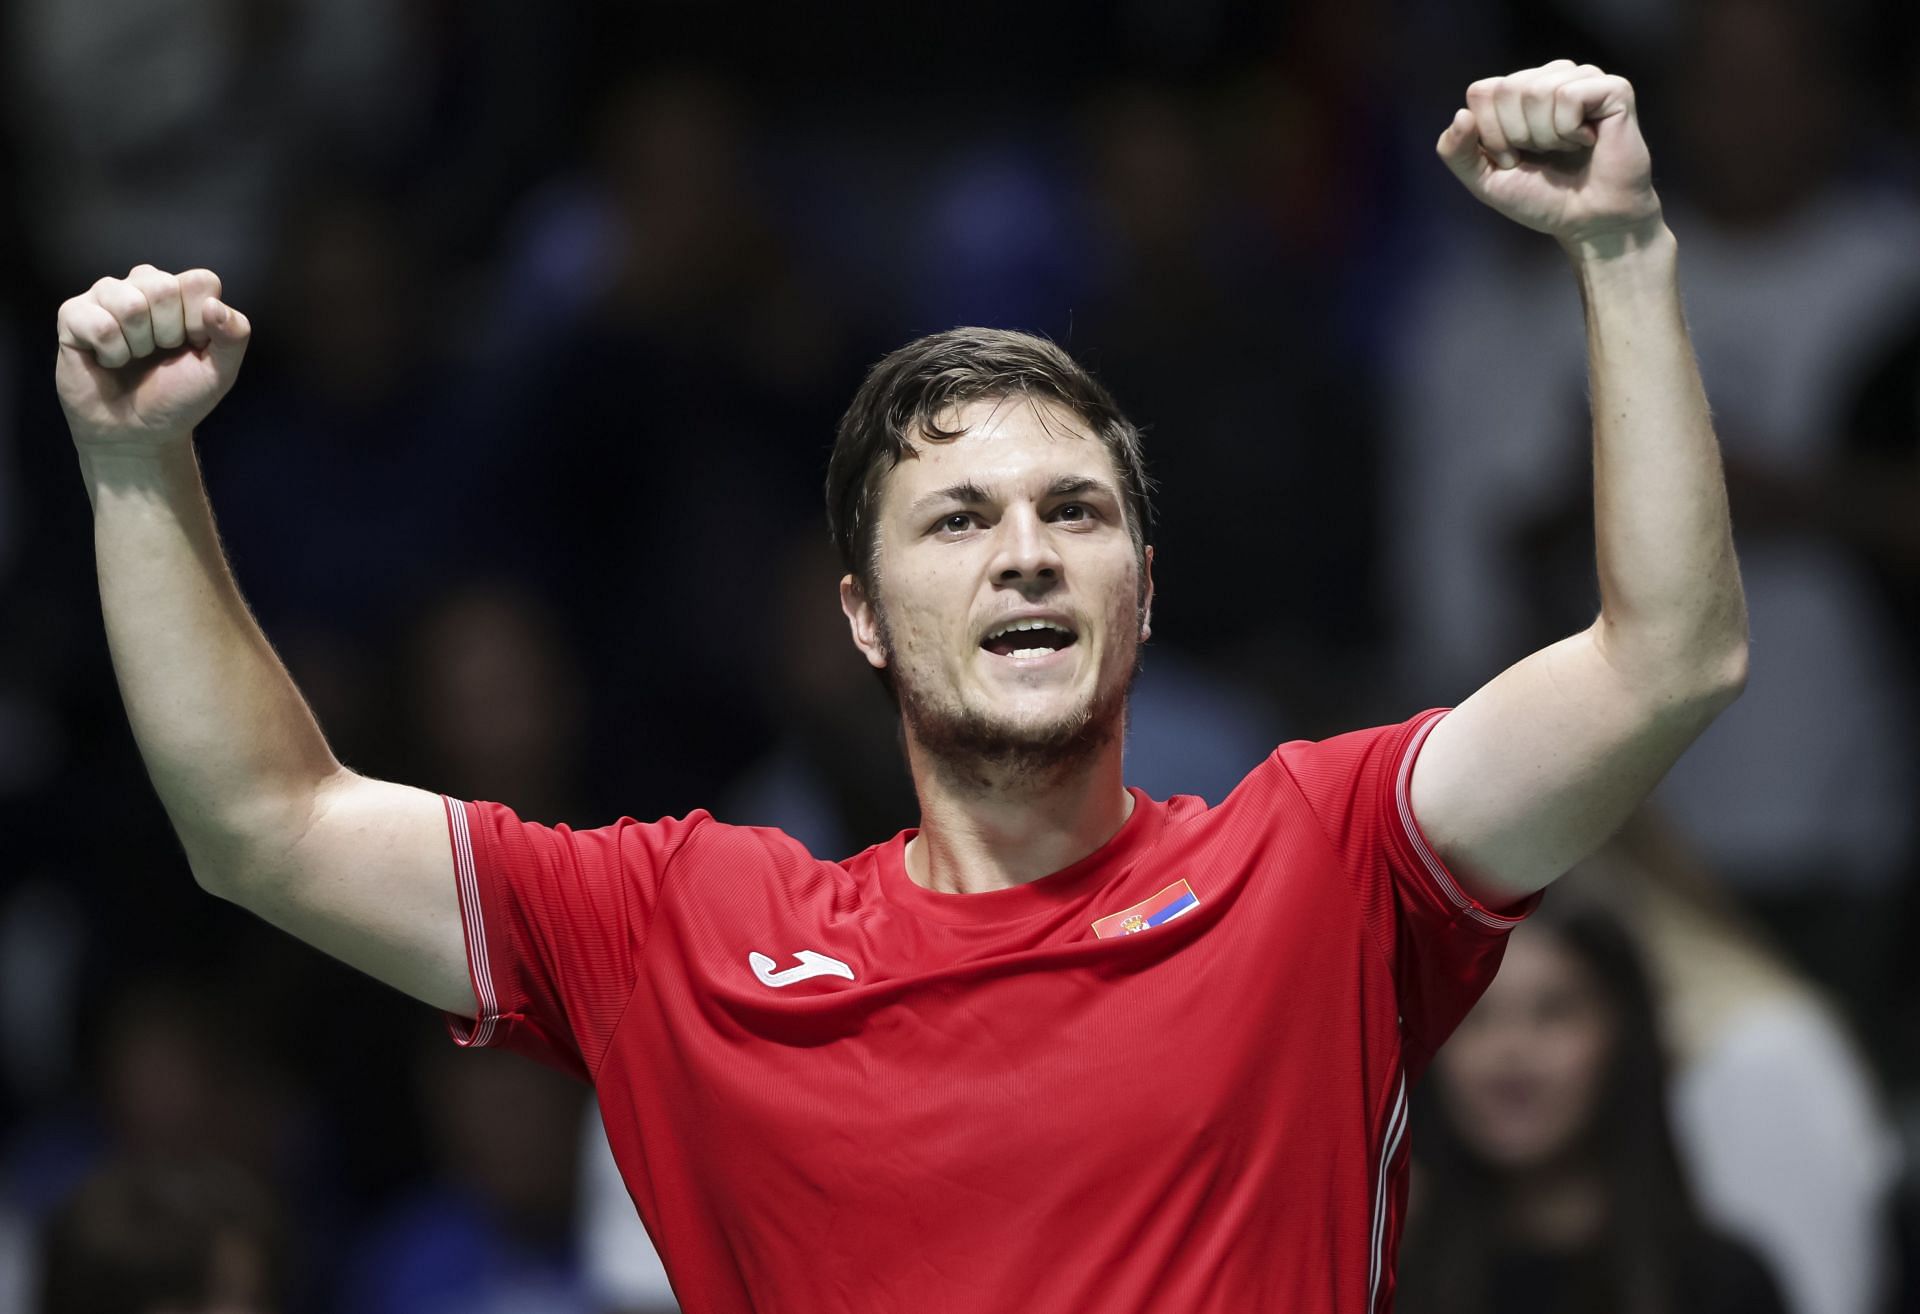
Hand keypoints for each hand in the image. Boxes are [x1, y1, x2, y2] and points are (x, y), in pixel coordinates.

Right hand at [57, 266, 251, 450]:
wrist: (138, 432)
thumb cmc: (177, 398)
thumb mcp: (220, 372)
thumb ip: (234, 336)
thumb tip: (214, 305)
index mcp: (181, 293)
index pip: (200, 281)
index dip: (199, 322)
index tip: (192, 346)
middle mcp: (142, 286)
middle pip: (163, 287)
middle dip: (167, 333)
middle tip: (158, 354)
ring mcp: (106, 297)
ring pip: (129, 303)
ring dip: (138, 344)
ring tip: (133, 356)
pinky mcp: (73, 314)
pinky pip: (99, 323)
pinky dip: (111, 353)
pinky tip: (109, 360)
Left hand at [1436, 61, 1661, 250]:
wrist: (1588, 221)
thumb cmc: (1541, 198)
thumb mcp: (1484, 180)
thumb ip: (1457, 152)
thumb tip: (1461, 115)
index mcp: (1518, 93)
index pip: (1481, 92)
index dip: (1491, 134)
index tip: (1513, 159)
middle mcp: (1549, 78)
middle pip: (1507, 89)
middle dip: (1517, 136)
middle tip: (1542, 155)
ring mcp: (1582, 79)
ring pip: (1536, 91)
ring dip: (1545, 136)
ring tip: (1566, 148)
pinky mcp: (1613, 89)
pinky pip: (1570, 96)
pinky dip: (1570, 130)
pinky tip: (1587, 141)